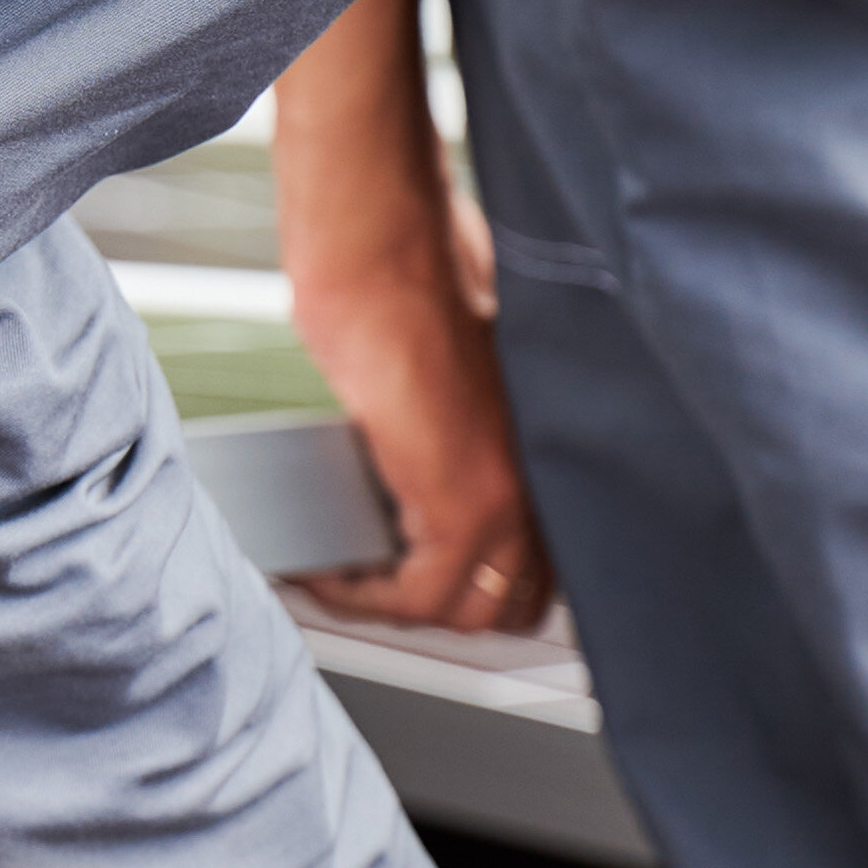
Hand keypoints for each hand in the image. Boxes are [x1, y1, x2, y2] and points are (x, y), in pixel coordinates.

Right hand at [289, 200, 553, 637]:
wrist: (382, 255)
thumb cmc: (408, 280)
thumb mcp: (453, 362)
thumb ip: (459, 418)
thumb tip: (420, 462)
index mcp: (548, 450)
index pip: (532, 571)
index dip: (460, 590)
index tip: (392, 577)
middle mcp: (543, 481)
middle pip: (504, 606)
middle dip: (428, 609)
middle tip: (364, 587)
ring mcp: (509, 496)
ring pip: (463, 612)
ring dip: (390, 609)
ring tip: (334, 579)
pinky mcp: (463, 501)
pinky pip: (417, 595)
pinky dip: (360, 596)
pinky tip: (319, 567)